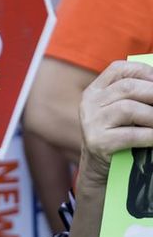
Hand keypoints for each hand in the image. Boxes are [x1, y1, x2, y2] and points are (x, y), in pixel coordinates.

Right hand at [78, 61, 152, 185]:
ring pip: (129, 108)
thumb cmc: (119, 134)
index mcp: (95, 91)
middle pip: (127, 88)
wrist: (99, 167)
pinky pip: (131, 134)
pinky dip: (150, 135)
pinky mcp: (97, 142)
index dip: (144, 72)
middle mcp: (89, 104)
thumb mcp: (121, 110)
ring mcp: (91, 123)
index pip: (119, 69)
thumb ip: (136, 95)